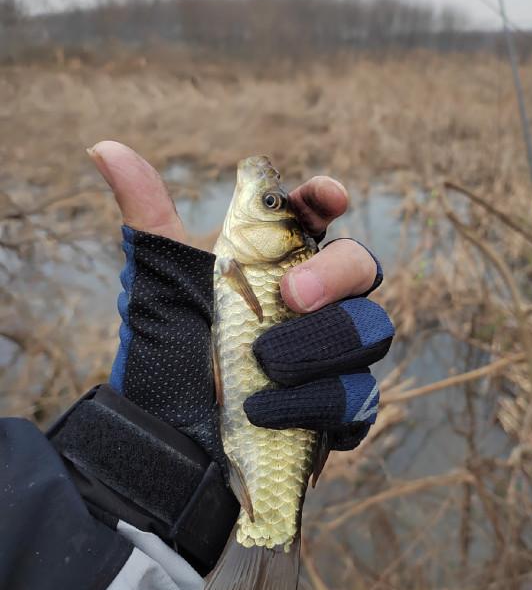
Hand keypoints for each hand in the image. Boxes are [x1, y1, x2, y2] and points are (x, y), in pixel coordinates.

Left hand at [90, 141, 391, 453]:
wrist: (168, 441)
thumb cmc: (167, 353)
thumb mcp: (156, 284)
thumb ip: (148, 218)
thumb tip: (102, 148)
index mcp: (277, 259)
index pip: (319, 215)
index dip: (328, 198)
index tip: (326, 197)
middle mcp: (316, 301)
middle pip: (361, 267)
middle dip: (335, 274)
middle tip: (290, 294)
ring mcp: (335, 355)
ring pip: (372, 331)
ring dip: (321, 345)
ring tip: (263, 365)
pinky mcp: (341, 409)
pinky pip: (359, 397)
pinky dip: (316, 402)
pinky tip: (268, 412)